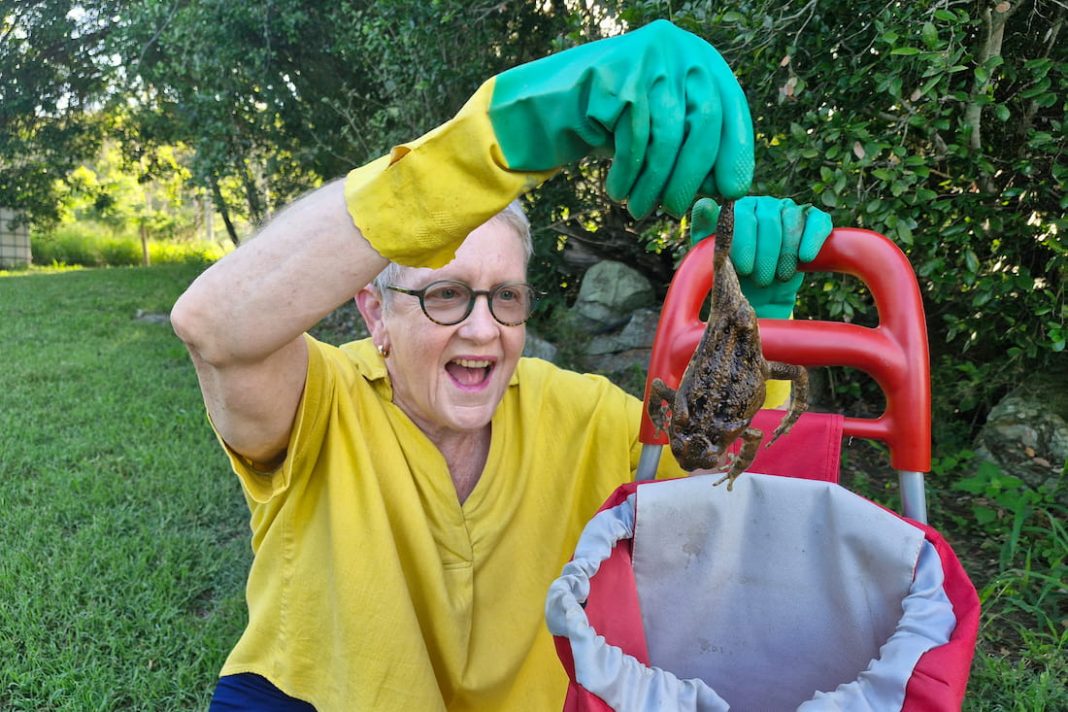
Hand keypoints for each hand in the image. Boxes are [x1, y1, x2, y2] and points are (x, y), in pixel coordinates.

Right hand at [491, 19, 753, 217]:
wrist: (555, 102)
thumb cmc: (617, 121)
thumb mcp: (664, 125)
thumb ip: (695, 143)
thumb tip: (728, 189)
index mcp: (699, 58)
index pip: (730, 108)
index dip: (735, 152)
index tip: (731, 191)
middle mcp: (679, 49)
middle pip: (703, 122)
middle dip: (690, 176)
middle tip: (675, 210)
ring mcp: (648, 61)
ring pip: (666, 136)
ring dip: (654, 183)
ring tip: (640, 210)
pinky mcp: (617, 78)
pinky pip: (633, 140)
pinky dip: (627, 174)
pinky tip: (618, 190)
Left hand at [690, 197, 831, 318]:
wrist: (757, 300)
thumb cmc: (730, 276)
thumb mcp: (710, 255)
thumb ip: (705, 230)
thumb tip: (705, 204)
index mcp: (739, 207)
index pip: (743, 213)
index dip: (744, 242)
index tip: (743, 269)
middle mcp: (765, 204)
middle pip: (769, 217)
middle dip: (765, 252)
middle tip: (760, 279)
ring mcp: (790, 211)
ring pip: (792, 218)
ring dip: (786, 251)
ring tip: (779, 276)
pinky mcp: (813, 223)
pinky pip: (818, 220)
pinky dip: (813, 237)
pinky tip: (805, 257)